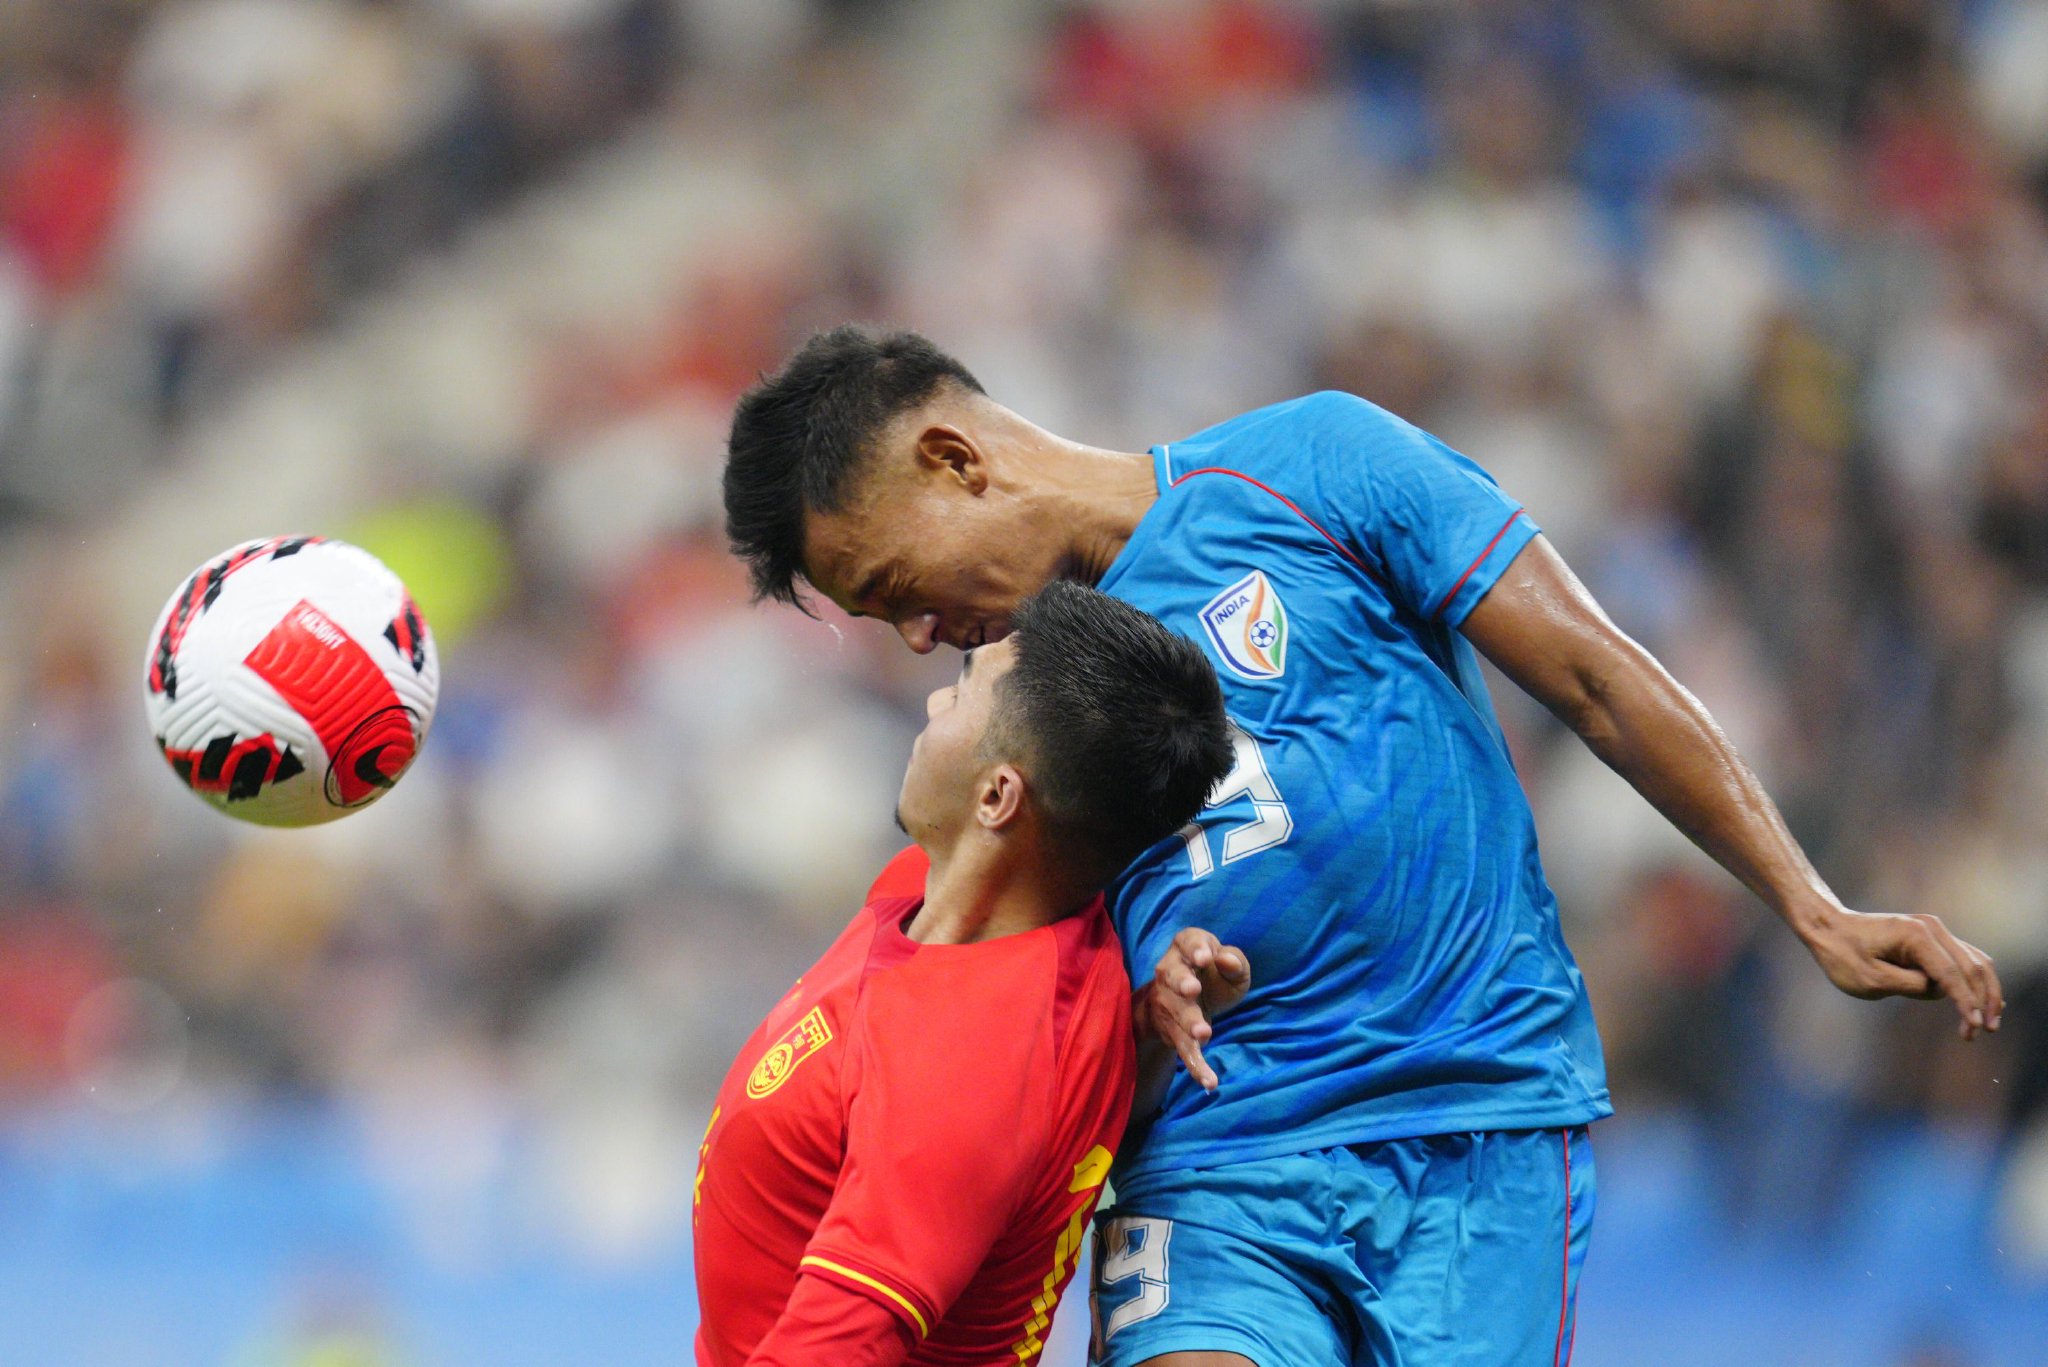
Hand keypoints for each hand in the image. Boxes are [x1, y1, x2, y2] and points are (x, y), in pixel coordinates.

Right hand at [1135, 927, 1251, 1091]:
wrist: (1186, 1003)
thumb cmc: (1214, 977)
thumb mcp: (1231, 967)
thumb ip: (1234, 961)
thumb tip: (1227, 960)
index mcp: (1186, 948)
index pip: (1186, 941)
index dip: (1194, 948)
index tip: (1204, 957)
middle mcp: (1169, 973)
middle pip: (1171, 976)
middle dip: (1181, 983)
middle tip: (1192, 990)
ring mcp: (1167, 1003)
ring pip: (1176, 1013)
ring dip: (1188, 1023)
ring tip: (1204, 1034)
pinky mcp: (1172, 1032)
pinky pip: (1182, 1047)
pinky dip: (1196, 1065)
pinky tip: (1209, 1082)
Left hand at [1800, 905, 2002, 1040]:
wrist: (1828, 927)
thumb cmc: (1842, 955)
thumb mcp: (1870, 980)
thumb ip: (1910, 985)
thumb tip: (1941, 989)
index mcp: (1915, 935)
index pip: (1951, 974)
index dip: (1966, 1003)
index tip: (1975, 1027)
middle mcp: (1931, 927)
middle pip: (1972, 966)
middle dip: (1983, 1000)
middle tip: (1987, 1031)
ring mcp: (1933, 929)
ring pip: (1975, 961)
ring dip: (1985, 991)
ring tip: (1988, 1022)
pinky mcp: (1931, 937)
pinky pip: (1963, 958)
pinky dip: (1975, 979)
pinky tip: (1983, 1002)